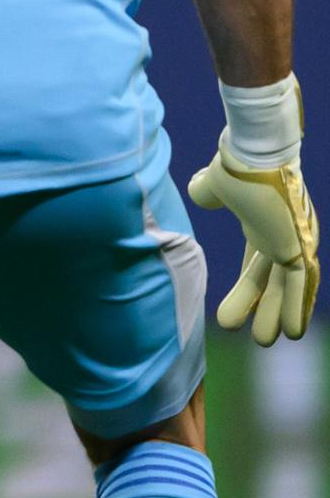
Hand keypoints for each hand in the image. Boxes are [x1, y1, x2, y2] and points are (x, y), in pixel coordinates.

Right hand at [189, 149, 317, 344]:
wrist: (251, 156)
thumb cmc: (234, 166)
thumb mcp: (215, 185)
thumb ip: (207, 191)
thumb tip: (198, 190)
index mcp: (264, 223)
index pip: (257, 265)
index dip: (248, 290)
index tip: (233, 313)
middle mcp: (283, 235)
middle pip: (269, 281)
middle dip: (262, 308)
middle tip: (256, 338)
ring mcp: (293, 242)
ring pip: (283, 287)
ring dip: (276, 314)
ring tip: (265, 341)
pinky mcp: (298, 246)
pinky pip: (298, 285)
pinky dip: (296, 308)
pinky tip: (292, 332)